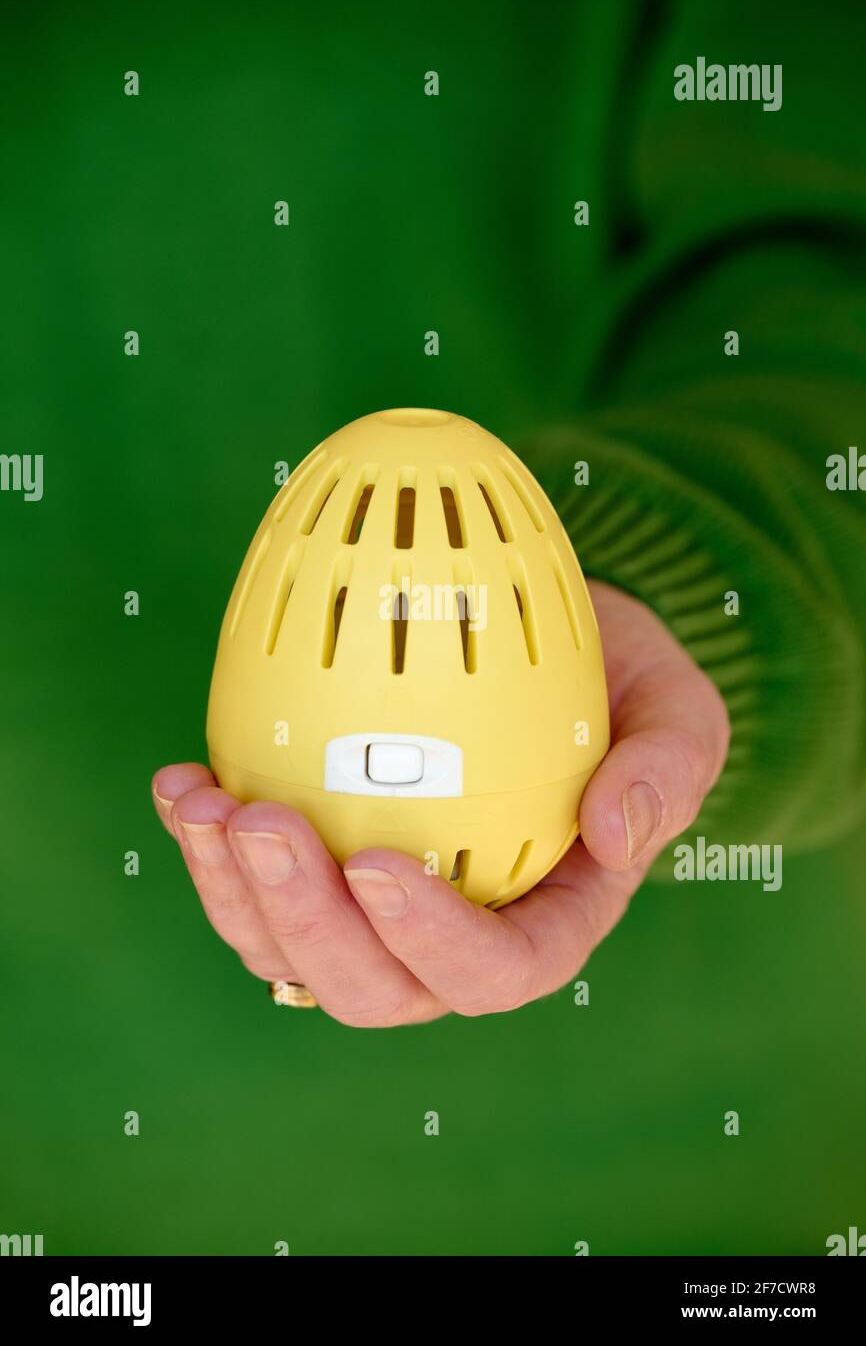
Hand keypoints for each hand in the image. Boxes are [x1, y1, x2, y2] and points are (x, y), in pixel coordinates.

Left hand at [152, 581, 728, 1025]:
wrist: (547, 654)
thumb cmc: (616, 690)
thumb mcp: (676, 712)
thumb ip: (668, 770)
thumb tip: (614, 833)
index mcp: (546, 923)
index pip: (494, 972)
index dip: (430, 941)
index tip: (378, 862)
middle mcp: (451, 936)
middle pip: (371, 986)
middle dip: (306, 923)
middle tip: (265, 823)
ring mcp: (375, 912)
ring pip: (293, 953)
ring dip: (236, 894)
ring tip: (207, 805)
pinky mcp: (319, 868)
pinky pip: (251, 890)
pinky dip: (208, 847)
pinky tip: (185, 783)